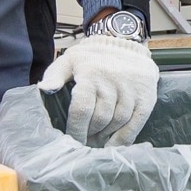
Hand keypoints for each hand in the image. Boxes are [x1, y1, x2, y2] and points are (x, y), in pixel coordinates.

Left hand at [39, 35, 157, 145]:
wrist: (125, 45)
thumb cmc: (92, 58)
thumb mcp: (69, 60)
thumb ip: (54, 75)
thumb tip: (44, 88)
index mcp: (91, 74)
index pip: (82, 109)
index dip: (76, 129)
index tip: (72, 140)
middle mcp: (112, 81)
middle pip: (100, 119)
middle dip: (90, 134)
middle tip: (85, 141)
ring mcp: (131, 90)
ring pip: (117, 122)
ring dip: (105, 136)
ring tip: (97, 140)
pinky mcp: (146, 97)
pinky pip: (135, 123)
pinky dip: (124, 138)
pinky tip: (114, 145)